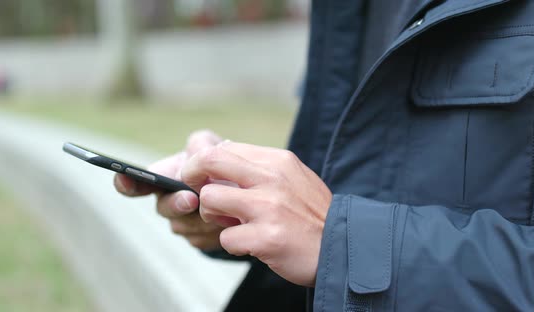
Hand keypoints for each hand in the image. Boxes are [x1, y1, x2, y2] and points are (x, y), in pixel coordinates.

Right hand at [114, 130, 229, 250]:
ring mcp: (181, 223)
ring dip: (204, 218)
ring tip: (225, 209)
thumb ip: (202, 145)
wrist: (243, 192)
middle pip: (163, 208)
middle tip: (191, 199)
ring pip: (184, 227)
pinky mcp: (197, 239)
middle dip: (176, 204)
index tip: (123, 177)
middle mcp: (167, 201)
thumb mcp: (214, 147)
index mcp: (164, 177)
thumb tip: (194, 156)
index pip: (137, 183)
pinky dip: (216, 230)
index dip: (126, 182)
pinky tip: (230, 222)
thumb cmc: (222, 165)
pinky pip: (201, 239)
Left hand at [181, 141, 331, 286]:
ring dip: (212, 216)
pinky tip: (251, 243)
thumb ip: (261, 166)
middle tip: (196, 192)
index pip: (223, 149)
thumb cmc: (313, 213)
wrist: (342, 246)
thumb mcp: (294, 176)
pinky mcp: (265, 238)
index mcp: (277, 161)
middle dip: (191, 176)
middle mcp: (271, 179)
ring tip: (231, 223)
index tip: (200, 176)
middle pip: (208, 162)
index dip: (202, 163)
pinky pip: (225, 238)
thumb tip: (223, 152)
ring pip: (209, 200)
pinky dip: (233, 244)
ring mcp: (268, 208)